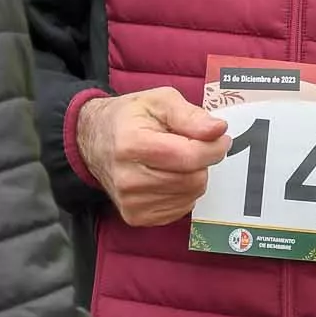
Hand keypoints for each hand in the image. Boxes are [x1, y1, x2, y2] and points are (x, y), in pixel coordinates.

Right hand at [77, 88, 229, 228]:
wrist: (94, 141)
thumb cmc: (130, 118)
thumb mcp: (159, 100)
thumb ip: (190, 115)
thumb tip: (218, 130)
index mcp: (132, 144)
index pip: (189, 156)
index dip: (214, 148)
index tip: (221, 138)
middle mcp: (128, 178)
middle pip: (193, 179)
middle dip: (203, 162)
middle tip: (195, 146)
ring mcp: (130, 202)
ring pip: (190, 195)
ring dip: (194, 177)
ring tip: (177, 160)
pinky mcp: (135, 216)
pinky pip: (180, 209)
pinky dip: (184, 192)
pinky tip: (169, 176)